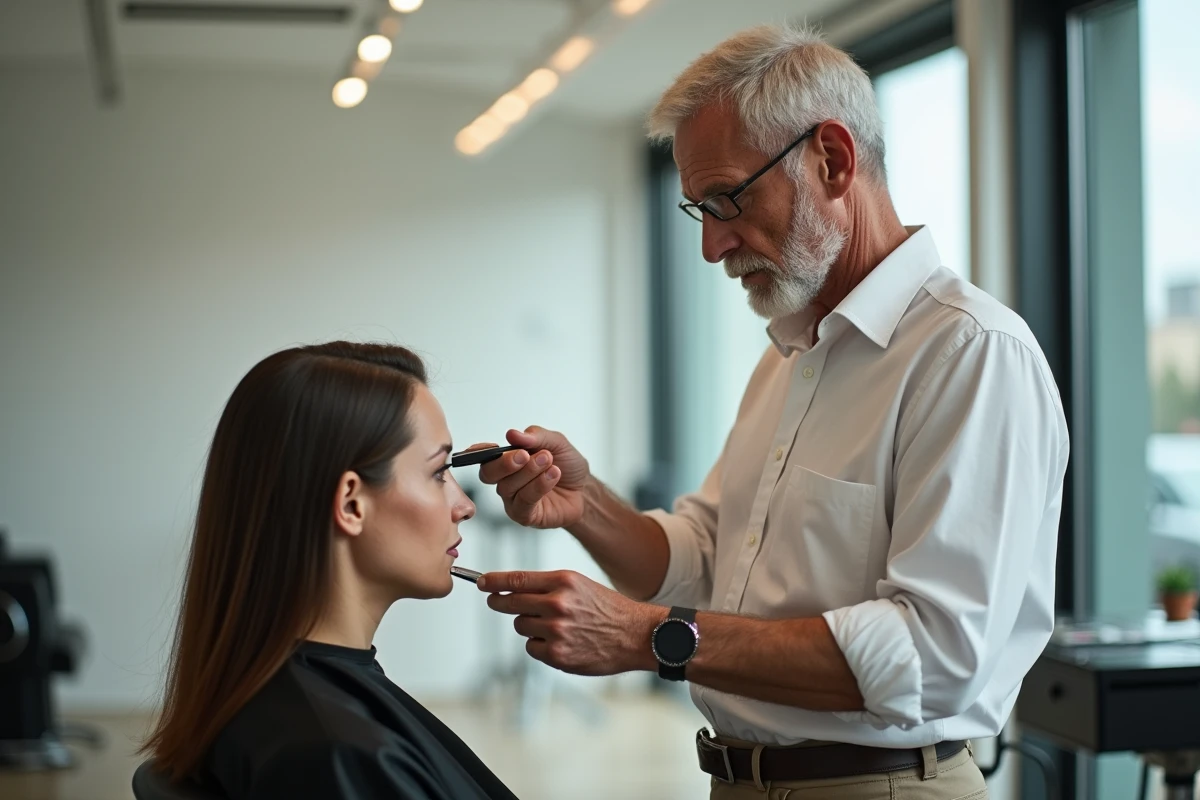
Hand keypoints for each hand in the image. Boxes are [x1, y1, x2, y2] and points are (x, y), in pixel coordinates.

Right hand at [473, 427, 590, 528]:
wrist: (585, 488)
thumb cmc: (567, 466)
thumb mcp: (556, 442)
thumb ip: (536, 436)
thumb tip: (513, 434)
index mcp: (507, 461)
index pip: (485, 458)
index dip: (479, 452)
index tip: (490, 446)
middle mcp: (506, 481)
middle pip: (489, 474)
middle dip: (505, 463)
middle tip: (525, 455)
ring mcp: (513, 500)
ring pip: (508, 487)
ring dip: (530, 472)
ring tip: (549, 461)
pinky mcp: (525, 515)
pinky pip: (524, 501)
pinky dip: (538, 486)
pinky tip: (552, 475)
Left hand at [479, 570, 662, 675]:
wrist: (635, 635)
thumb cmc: (606, 609)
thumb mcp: (579, 584)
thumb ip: (547, 586)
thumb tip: (510, 589)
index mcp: (563, 581)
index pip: (517, 579)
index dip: (494, 580)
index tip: (481, 581)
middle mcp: (557, 604)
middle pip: (510, 602)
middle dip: (499, 601)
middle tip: (496, 600)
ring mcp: (556, 631)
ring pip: (520, 625)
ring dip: (528, 625)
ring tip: (553, 626)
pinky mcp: (557, 655)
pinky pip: (531, 648)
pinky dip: (539, 646)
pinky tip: (560, 642)